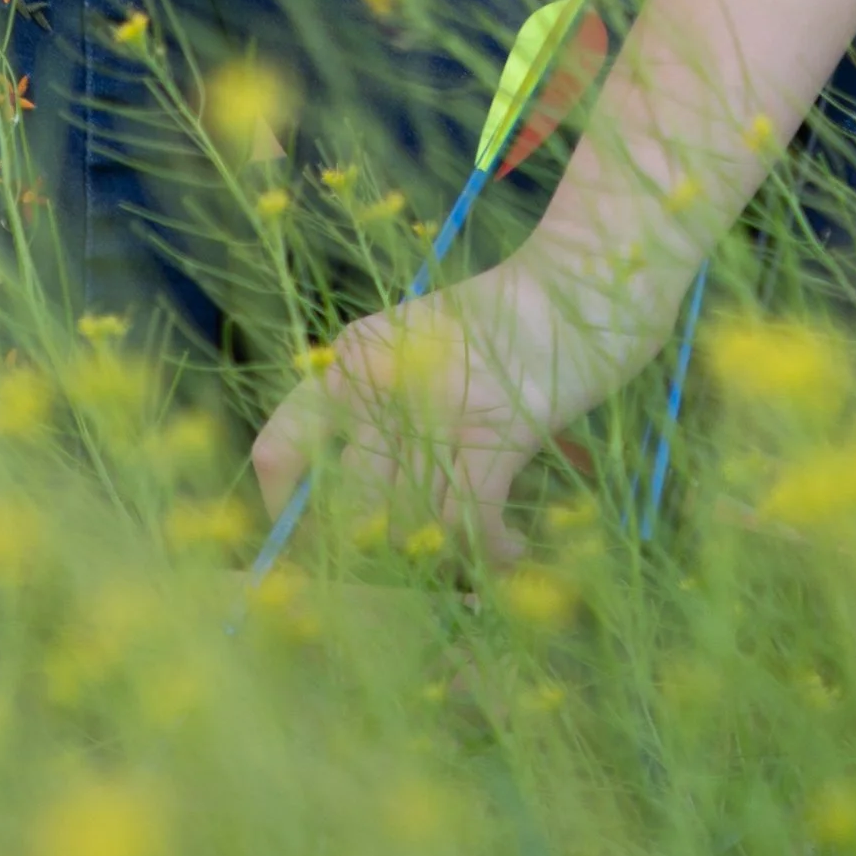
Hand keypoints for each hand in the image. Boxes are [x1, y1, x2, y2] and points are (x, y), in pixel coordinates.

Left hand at [250, 246, 672, 567]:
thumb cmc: (502, 324)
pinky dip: (491, 554)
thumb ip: (374, 413)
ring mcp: (430, 407)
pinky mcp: (491, 431)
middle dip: (371, 556)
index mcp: (347, 361)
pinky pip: (469, 526)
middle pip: (341, 509)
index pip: (278, 451)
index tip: (314, 549)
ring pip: (404, 526)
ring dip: (440, 559)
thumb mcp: (414, 350)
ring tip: (473, 558)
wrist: (577, 285)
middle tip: (408, 570)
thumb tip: (347, 518)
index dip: (287, 517)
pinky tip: (512, 551)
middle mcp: (374, 384)